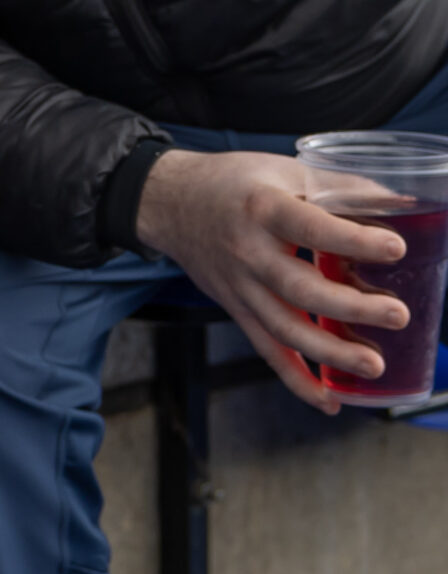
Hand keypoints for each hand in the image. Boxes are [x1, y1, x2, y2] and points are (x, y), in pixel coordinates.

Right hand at [135, 149, 411, 412]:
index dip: (352, 239)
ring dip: (329, 351)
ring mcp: (239, 287)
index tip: (395, 248)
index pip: (309, 227)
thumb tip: (405, 206)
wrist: (168, 203)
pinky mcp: (237, 309)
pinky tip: (330, 401)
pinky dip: (296, 379)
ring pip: (283, 328)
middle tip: (398, 314)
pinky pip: (266, 350)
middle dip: (350, 306)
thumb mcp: (284, 172)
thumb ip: (342, 189)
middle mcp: (247, 251)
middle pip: (298, 288)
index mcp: (262, 209)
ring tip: (374, 365)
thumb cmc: (234, 183)